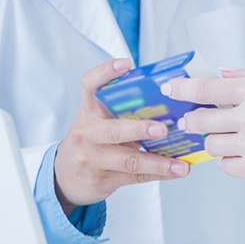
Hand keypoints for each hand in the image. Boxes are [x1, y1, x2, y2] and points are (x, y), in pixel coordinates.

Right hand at [52, 58, 189, 213]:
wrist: (65, 175)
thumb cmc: (90, 140)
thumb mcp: (97, 119)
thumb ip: (121, 108)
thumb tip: (166, 97)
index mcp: (89, 111)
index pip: (90, 86)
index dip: (105, 73)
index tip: (126, 64)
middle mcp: (88, 133)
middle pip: (113, 130)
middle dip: (139, 130)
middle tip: (163, 128)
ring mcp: (94, 158)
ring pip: (128, 160)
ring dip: (158, 162)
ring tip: (179, 164)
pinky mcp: (103, 179)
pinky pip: (135, 177)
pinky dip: (158, 174)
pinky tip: (175, 171)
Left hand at [167, 65, 244, 226]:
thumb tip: (225, 72)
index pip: (206, 89)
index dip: (182, 89)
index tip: (169, 89)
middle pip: (199, 120)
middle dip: (193, 120)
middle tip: (195, 121)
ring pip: (210, 145)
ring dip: (216, 142)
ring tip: (236, 139)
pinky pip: (226, 166)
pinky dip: (233, 161)